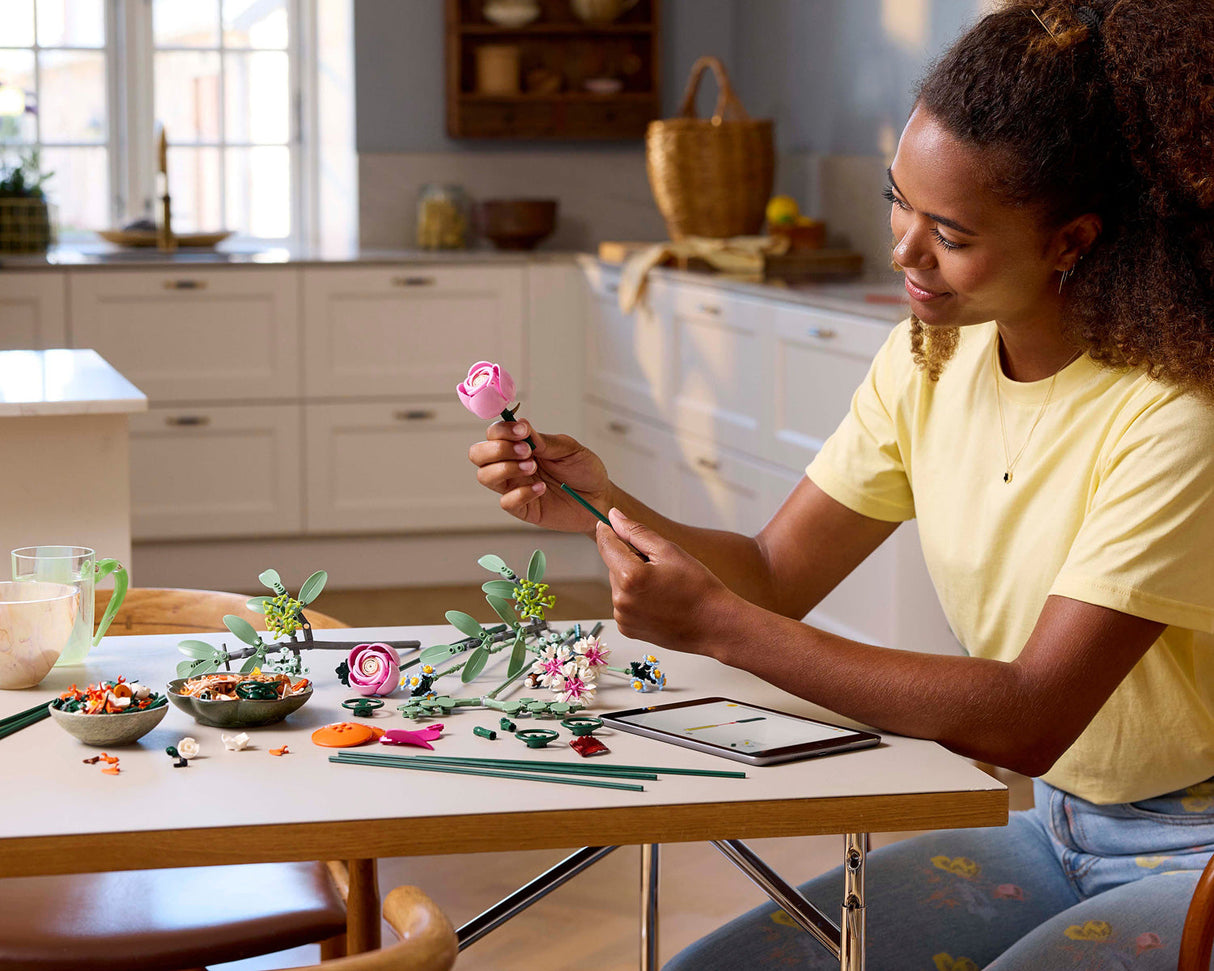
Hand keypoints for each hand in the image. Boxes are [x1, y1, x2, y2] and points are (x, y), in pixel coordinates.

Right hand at [468, 419, 610, 533]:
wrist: (600, 498)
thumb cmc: (584, 470)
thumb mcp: (569, 448)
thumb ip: (543, 440)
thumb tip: (520, 423)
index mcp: (521, 445)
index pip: (494, 434)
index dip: (502, 430)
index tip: (524, 431)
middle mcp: (512, 464)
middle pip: (477, 454)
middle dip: (496, 449)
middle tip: (526, 451)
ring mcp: (515, 487)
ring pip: (485, 476)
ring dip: (506, 469)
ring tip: (533, 468)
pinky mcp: (523, 509)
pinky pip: (506, 502)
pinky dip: (521, 494)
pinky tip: (541, 489)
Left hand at [595, 507, 740, 654]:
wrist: (714, 624)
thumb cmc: (698, 587)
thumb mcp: (669, 551)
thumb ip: (636, 532)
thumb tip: (614, 517)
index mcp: (630, 577)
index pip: (607, 545)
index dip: (607, 531)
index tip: (608, 523)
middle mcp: (621, 600)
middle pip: (614, 566)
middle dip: (630, 560)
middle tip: (660, 566)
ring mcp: (623, 617)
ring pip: (619, 585)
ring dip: (632, 579)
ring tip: (663, 587)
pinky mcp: (627, 629)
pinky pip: (624, 603)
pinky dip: (635, 597)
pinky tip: (658, 601)